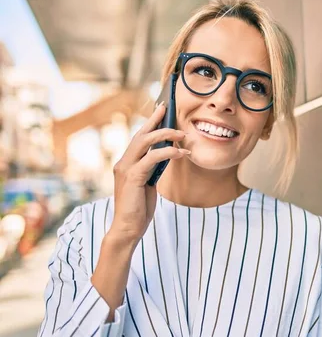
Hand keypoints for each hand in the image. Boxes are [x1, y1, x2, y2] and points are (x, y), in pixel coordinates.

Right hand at [110, 102, 187, 242]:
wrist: (128, 228)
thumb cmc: (139, 208)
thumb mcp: (148, 184)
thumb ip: (153, 169)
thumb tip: (167, 155)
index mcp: (127, 163)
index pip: (139, 138)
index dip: (150, 122)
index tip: (161, 109)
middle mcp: (124, 162)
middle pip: (141, 134)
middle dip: (155, 119)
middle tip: (168, 108)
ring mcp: (126, 169)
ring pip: (145, 142)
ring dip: (166, 135)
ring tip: (183, 134)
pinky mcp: (133, 177)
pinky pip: (152, 158)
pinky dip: (168, 153)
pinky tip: (181, 153)